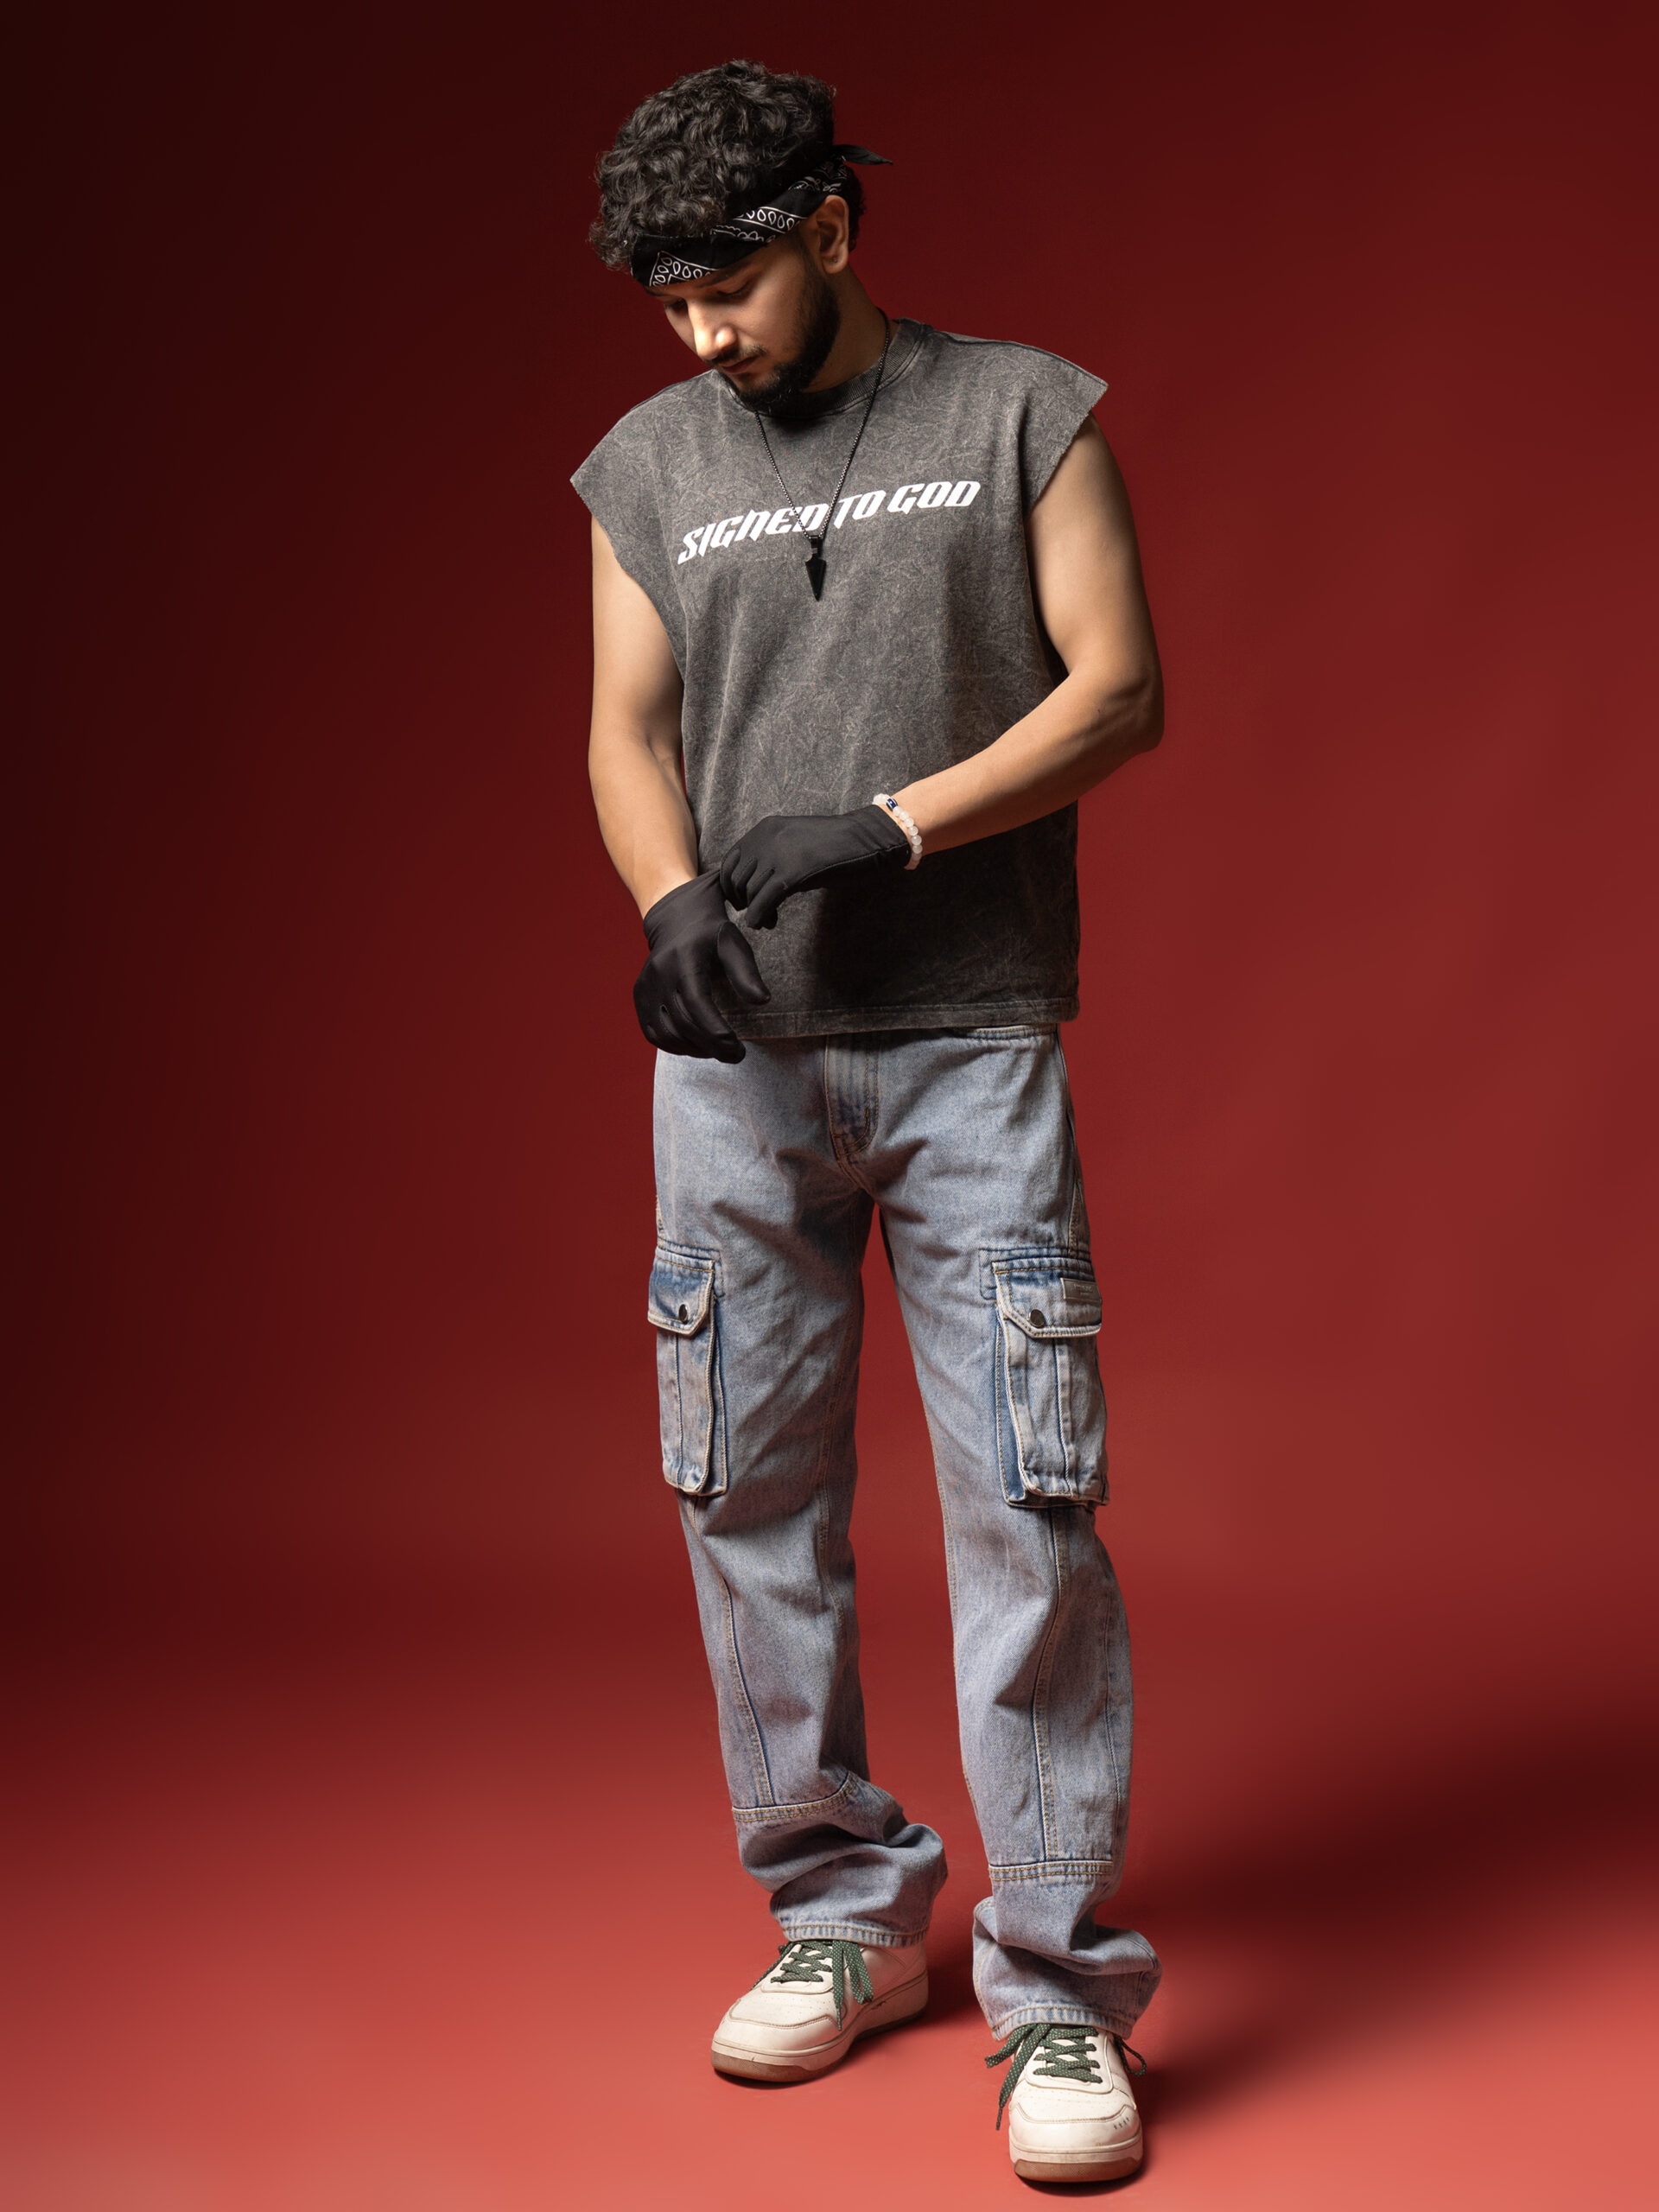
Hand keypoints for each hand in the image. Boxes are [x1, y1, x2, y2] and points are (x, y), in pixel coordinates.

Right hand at [634, 872, 770, 1060]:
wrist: (676, 919)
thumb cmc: (711, 934)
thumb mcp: (733, 945)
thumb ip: (746, 973)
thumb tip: (762, 1001)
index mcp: (683, 959)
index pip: (697, 1005)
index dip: (716, 1033)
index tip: (738, 1049)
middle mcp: (659, 974)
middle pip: (684, 1024)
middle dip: (712, 1047)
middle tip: (735, 1055)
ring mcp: (645, 987)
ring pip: (667, 1034)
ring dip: (694, 1050)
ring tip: (717, 1050)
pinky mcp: (639, 996)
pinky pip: (653, 1033)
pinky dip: (675, 1046)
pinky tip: (696, 1045)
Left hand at [717, 806, 910, 929]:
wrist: (865, 839)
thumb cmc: (835, 844)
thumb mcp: (795, 841)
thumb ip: (771, 854)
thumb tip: (753, 881)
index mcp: (765, 829)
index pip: (731, 859)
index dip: (732, 884)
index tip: (741, 899)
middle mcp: (766, 839)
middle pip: (737, 878)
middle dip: (741, 900)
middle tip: (754, 913)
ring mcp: (778, 855)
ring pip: (750, 892)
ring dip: (753, 912)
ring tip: (766, 921)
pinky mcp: (792, 874)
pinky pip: (763, 901)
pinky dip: (759, 917)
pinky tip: (766, 923)